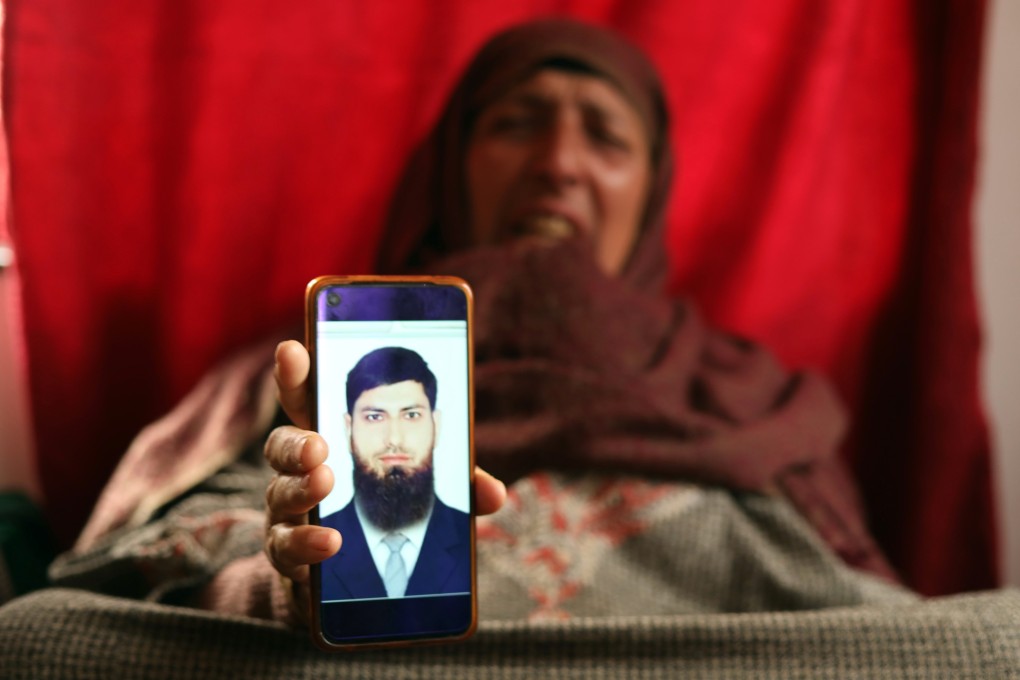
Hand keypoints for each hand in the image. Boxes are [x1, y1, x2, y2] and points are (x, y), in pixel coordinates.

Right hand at [263, 340, 505, 624]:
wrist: (353, 578)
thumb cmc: (386, 508)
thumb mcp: (426, 487)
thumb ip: (457, 484)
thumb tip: (495, 494)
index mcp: (333, 437)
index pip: (308, 399)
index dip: (297, 374)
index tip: (294, 350)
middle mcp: (301, 469)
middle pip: (281, 445)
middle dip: (298, 442)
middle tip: (320, 447)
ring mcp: (289, 511)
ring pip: (279, 492)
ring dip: (302, 488)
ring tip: (324, 484)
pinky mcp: (289, 553)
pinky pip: (285, 546)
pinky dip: (307, 541)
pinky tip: (329, 543)